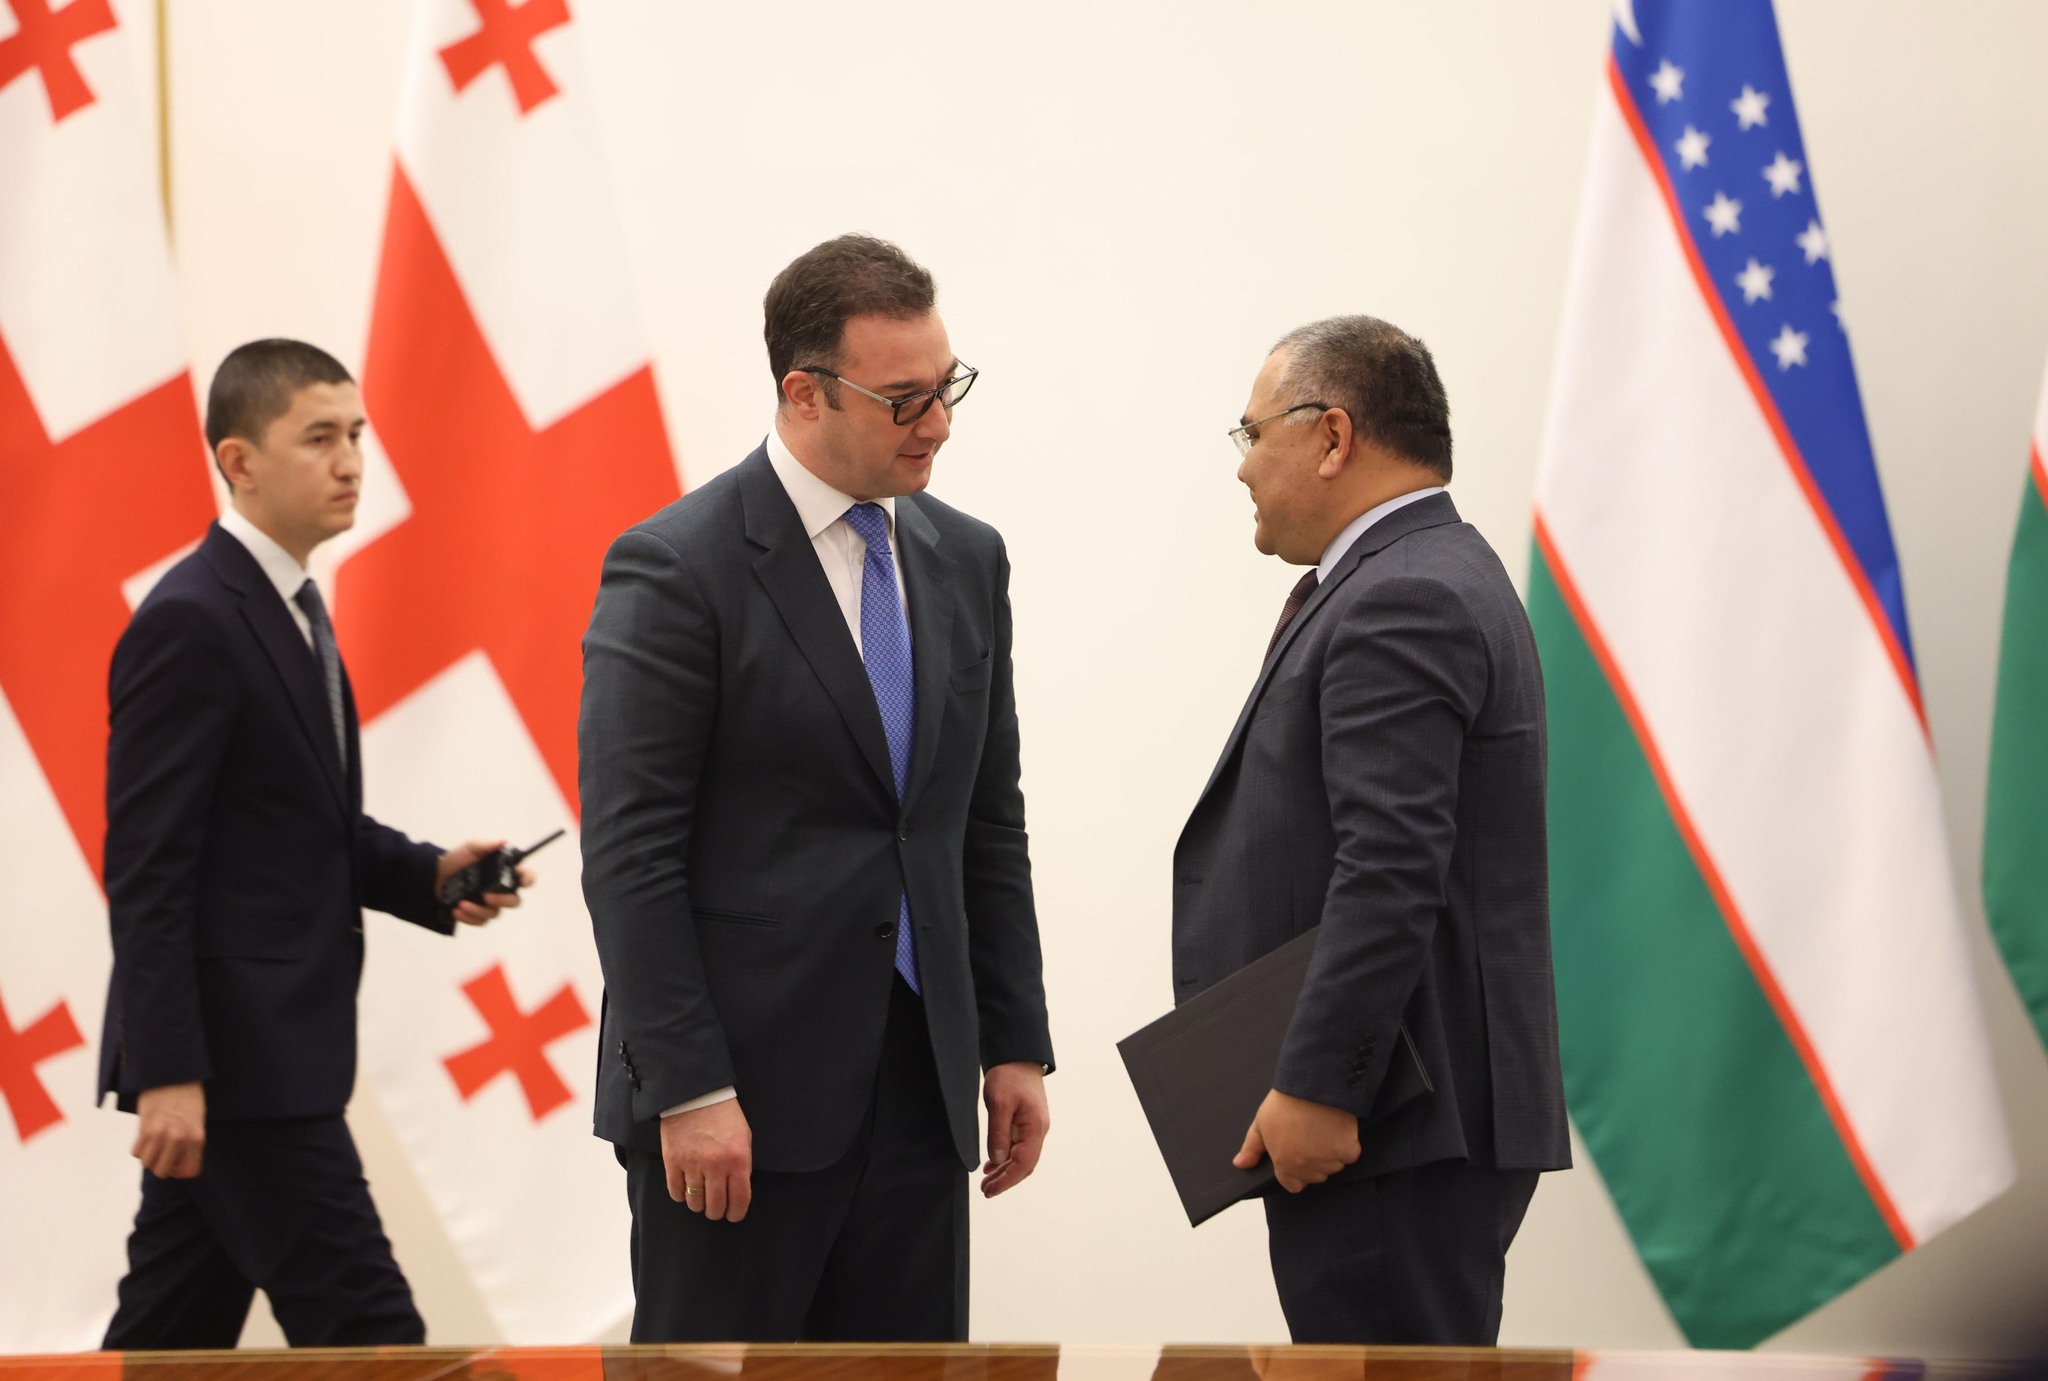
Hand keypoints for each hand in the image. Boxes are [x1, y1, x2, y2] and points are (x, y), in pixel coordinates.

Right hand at [133, 1082, 205, 1178]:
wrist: (173, 1074)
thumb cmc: (188, 1097)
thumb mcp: (198, 1120)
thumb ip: (190, 1142)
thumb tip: (177, 1164)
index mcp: (197, 1137)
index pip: (189, 1172)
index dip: (180, 1170)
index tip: (177, 1162)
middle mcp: (180, 1137)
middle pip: (162, 1171)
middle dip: (162, 1165)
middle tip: (163, 1153)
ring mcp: (161, 1133)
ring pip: (147, 1163)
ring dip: (149, 1156)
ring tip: (154, 1144)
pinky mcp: (145, 1127)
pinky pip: (136, 1151)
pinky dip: (139, 1148)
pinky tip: (145, 1137)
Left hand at [436, 840, 536, 925]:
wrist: (434, 875)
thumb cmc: (456, 860)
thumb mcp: (470, 848)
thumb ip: (486, 846)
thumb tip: (503, 842)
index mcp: (504, 872)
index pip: (526, 877)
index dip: (528, 879)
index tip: (522, 882)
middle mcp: (500, 889)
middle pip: (515, 901)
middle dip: (503, 901)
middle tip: (487, 897)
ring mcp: (489, 903)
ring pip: (495, 914)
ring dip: (478, 910)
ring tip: (462, 904)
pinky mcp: (477, 914)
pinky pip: (480, 921)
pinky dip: (469, 918)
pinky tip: (457, 910)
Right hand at [660, 1098, 751, 1221]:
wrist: (696, 1093)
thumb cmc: (724, 1115)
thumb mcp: (743, 1137)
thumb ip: (742, 1165)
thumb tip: (737, 1190)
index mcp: (738, 1159)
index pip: (739, 1200)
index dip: (736, 1213)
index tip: (733, 1215)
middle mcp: (715, 1166)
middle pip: (715, 1207)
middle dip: (716, 1211)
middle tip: (716, 1207)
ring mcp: (692, 1165)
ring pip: (695, 1203)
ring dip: (699, 1204)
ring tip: (700, 1196)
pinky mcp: (672, 1161)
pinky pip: (676, 1192)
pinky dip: (681, 1195)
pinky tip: (685, 1188)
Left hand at [980, 1061, 1049, 1196]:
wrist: (1017, 1055)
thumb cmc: (1009, 1075)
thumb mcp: (999, 1103)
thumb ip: (998, 1133)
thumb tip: (997, 1161)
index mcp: (1035, 1127)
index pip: (1023, 1163)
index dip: (1007, 1180)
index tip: (990, 1190)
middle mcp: (1038, 1130)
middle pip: (1025, 1165)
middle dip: (1006, 1180)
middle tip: (986, 1190)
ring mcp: (1033, 1127)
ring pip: (1021, 1157)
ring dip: (1005, 1171)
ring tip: (986, 1181)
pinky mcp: (1026, 1122)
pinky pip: (1018, 1147)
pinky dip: (1006, 1158)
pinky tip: (992, 1164)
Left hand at [1233, 1088, 1358, 1192]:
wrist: (1313, 1083)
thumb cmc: (1285, 1101)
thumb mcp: (1261, 1123)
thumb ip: (1251, 1148)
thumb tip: (1240, 1164)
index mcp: (1284, 1163)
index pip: (1293, 1185)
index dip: (1295, 1173)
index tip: (1298, 1157)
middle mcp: (1306, 1166)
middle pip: (1315, 1176)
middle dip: (1314, 1162)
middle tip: (1311, 1137)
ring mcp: (1328, 1159)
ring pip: (1334, 1166)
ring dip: (1331, 1153)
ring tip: (1322, 1129)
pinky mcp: (1348, 1150)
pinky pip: (1350, 1155)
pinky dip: (1347, 1144)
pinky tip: (1337, 1128)